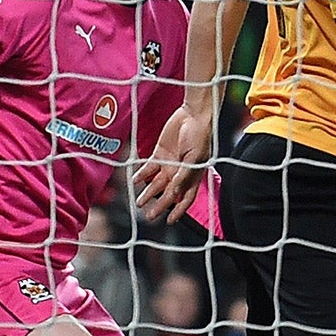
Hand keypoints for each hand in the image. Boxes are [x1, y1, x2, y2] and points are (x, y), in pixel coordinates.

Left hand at [136, 107, 213, 223]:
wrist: (193, 115)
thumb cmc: (200, 136)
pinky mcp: (160, 153)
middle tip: (148, 215)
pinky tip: (135, 180)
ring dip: (148, 193)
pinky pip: (149, 167)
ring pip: (156, 183)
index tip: (169, 221)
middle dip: (159, 205)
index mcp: (192, 175)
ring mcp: (170, 163)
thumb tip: (173, 194)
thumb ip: (183, 176)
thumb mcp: (194, 158)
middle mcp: (180, 172)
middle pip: (168, 193)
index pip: (186, 198)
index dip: (179, 211)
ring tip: (139, 202)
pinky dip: (142, 174)